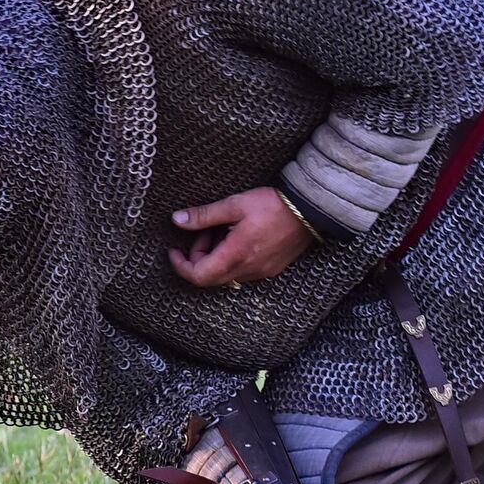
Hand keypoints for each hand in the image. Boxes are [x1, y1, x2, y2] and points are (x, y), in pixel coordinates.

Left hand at [168, 188, 313, 287]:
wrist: (310, 210)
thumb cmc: (273, 205)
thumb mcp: (235, 204)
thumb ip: (204, 215)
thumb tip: (177, 220)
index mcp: (236, 255)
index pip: (199, 275)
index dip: (181, 266)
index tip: (174, 252)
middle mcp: (248, 270)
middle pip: (211, 278)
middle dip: (199, 258)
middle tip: (202, 234)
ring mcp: (261, 273)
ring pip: (227, 276)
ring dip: (216, 258)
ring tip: (222, 231)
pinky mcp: (271, 270)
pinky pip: (243, 273)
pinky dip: (232, 259)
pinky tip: (238, 238)